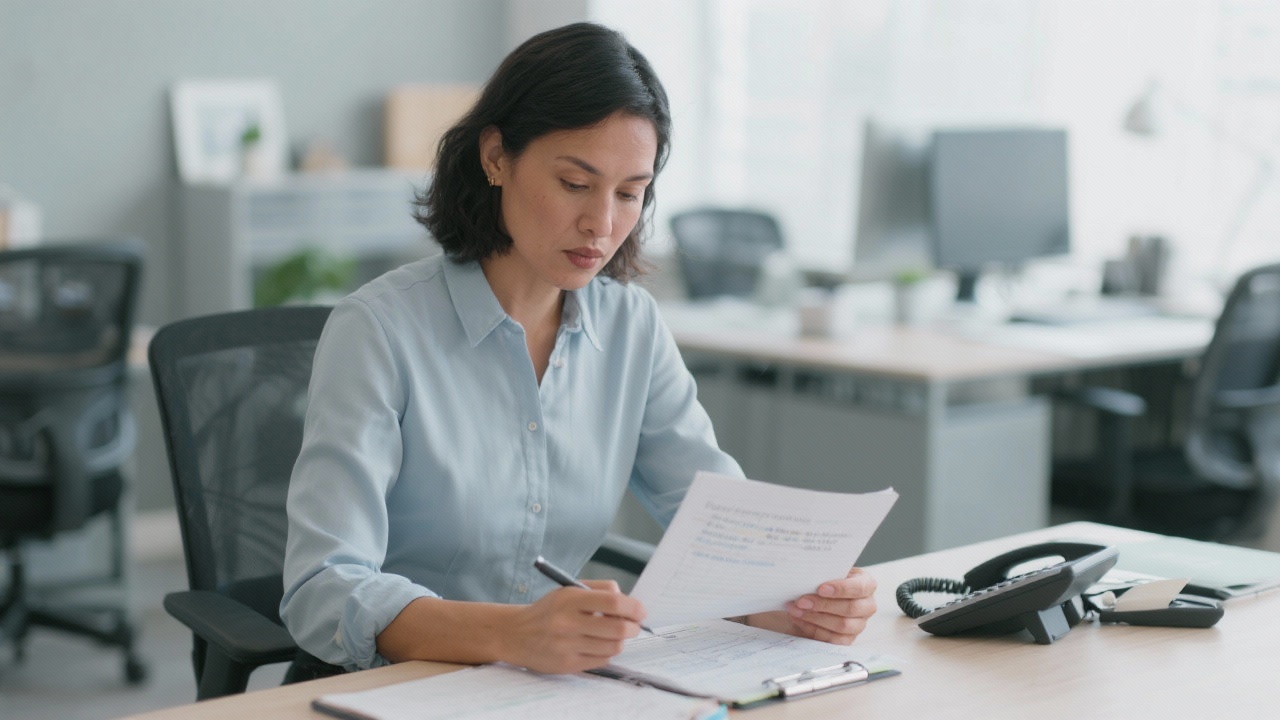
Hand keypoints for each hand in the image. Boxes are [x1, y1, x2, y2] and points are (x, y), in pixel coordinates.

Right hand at [505, 579, 646, 673]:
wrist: (515, 634)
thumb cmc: (548, 610)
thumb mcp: (568, 590)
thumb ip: (599, 590)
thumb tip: (628, 601)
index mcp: (570, 598)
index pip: (613, 602)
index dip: (634, 607)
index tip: (641, 611)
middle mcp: (567, 622)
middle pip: (618, 628)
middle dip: (633, 627)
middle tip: (633, 626)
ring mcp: (567, 645)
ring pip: (613, 646)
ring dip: (620, 641)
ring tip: (613, 635)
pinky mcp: (567, 664)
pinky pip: (602, 660)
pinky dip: (607, 652)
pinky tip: (598, 645)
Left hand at [741, 567, 876, 644]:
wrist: (815, 597)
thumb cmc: (823, 581)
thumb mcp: (826, 572)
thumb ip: (822, 572)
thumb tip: (807, 573)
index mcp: (867, 584)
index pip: (860, 588)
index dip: (841, 589)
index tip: (821, 588)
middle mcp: (867, 605)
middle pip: (850, 608)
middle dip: (823, 605)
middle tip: (801, 600)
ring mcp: (859, 624)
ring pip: (841, 625)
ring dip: (815, 617)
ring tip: (796, 609)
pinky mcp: (847, 639)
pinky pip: (832, 639)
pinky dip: (813, 629)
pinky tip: (799, 619)